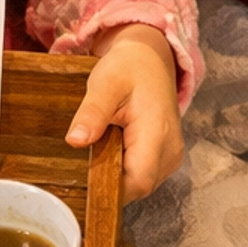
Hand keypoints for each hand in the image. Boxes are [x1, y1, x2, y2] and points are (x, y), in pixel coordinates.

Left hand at [66, 22, 183, 200]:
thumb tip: (76, 140)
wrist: (149, 59)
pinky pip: (145, 175)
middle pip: (138, 187)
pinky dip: (127, 168)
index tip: (86, 176)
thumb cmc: (128, 69)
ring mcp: (172, 155)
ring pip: (141, 184)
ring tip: (107, 145)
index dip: (110, 187)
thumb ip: (92, 113)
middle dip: (111, 179)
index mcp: (158, 134)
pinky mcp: (167, 156)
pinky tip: (118, 147)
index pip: (137, 182)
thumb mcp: (105, 84)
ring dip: (119, 173)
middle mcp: (171, 150)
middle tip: (94, 153)